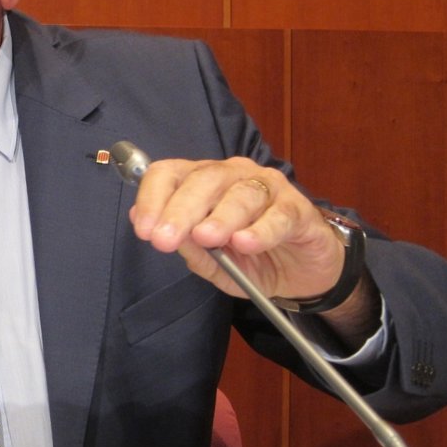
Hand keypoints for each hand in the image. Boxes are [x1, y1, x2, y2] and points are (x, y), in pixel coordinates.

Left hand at [127, 157, 345, 304]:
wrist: (302, 273)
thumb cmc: (251, 259)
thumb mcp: (213, 263)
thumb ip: (189, 248)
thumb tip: (154, 230)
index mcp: (203, 182)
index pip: (170, 174)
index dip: (152, 198)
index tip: (143, 230)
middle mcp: (234, 175)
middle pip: (204, 181)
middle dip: (180, 210)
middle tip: (165, 239)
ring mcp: (269, 188)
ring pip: (241, 194)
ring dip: (221, 217)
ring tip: (206, 237)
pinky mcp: (298, 208)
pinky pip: (279, 215)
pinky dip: (261, 230)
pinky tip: (246, 243)